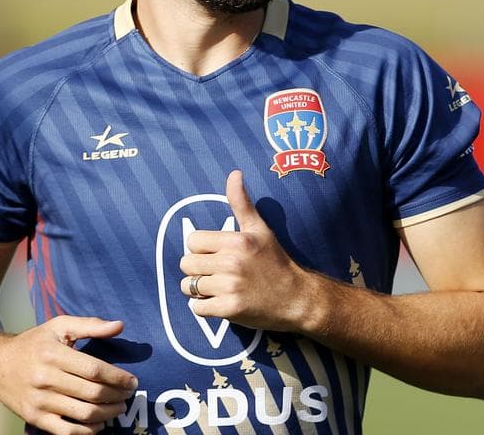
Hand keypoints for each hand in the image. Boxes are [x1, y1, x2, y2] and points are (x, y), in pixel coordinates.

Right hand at [0, 316, 137, 434]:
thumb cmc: (33, 343)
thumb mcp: (58, 326)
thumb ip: (90, 325)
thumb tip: (119, 326)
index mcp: (53, 353)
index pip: (94, 369)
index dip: (118, 377)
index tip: (132, 380)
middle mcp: (45, 378)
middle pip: (92, 393)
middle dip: (117, 395)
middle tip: (129, 394)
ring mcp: (39, 401)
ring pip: (83, 414)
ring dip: (108, 413)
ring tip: (119, 407)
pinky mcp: (35, 418)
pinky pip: (67, 432)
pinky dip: (88, 431)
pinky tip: (99, 424)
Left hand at [178, 170, 312, 330]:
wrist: (297, 298)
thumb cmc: (276, 262)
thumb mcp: (260, 229)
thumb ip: (241, 202)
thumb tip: (234, 173)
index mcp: (236, 241)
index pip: (193, 241)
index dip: (201, 248)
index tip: (215, 254)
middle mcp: (231, 263)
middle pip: (186, 263)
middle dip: (197, 269)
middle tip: (216, 272)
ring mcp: (230, 287)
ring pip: (189, 286)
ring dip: (199, 289)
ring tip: (218, 287)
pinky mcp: (230, 310)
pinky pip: (197, 308)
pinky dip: (204, 307)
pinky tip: (221, 302)